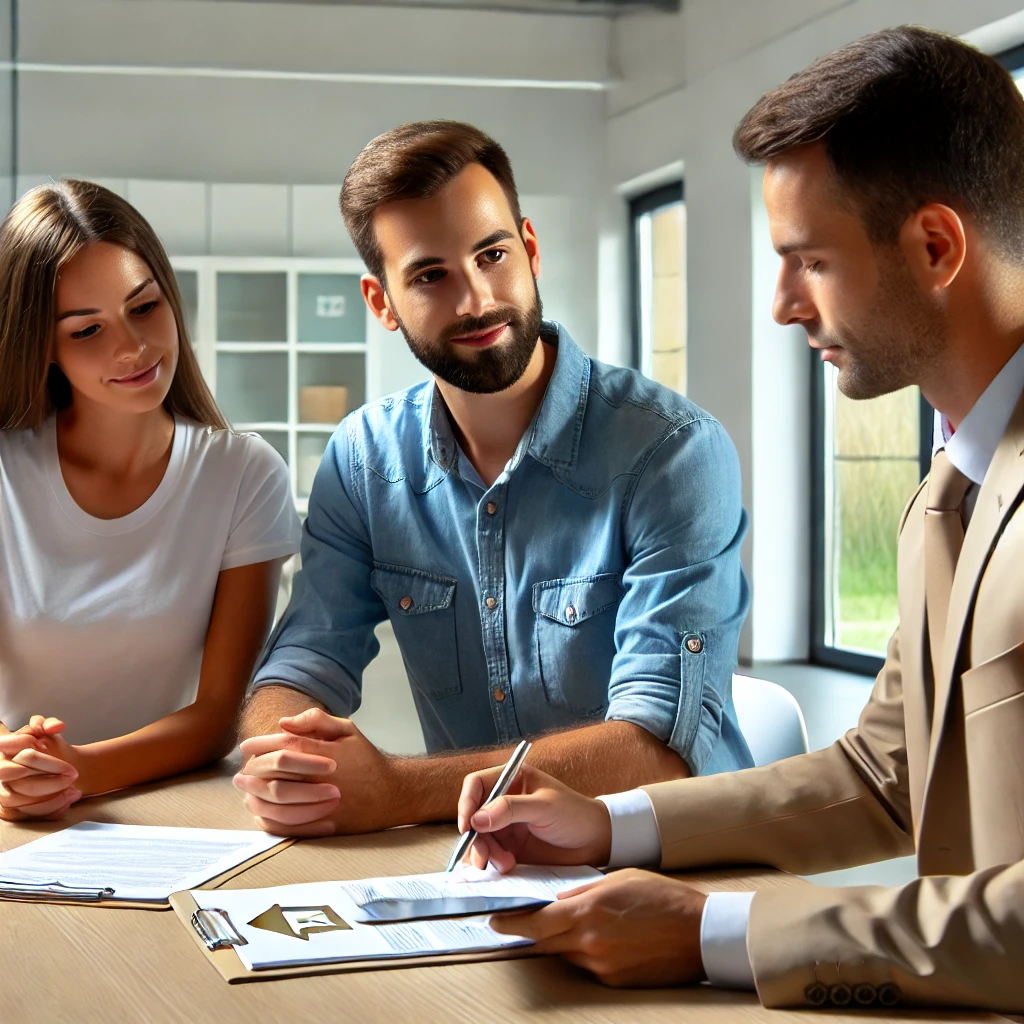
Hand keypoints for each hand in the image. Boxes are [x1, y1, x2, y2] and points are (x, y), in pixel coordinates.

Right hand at [0, 717, 81, 820]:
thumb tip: (56, 726)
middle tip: (73, 777)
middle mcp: (0, 770)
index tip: (68, 766)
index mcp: (6, 748)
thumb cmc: (45, 744)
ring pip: (20, 800)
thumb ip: (48, 724)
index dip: (47, 762)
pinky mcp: (10, 807)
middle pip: (21, 781)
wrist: (51, 763)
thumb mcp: (46, 729)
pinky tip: (67, 801)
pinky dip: (48, 809)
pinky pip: (25, 814)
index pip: (26, 757)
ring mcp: (2, 790)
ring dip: (50, 798)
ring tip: (74, 792)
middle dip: (50, 782)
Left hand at [233, 708, 400, 836]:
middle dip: (253, 771)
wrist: (392, 793)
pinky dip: (271, 820)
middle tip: (240, 771)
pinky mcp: (324, 826)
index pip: (285, 746)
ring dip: (257, 797)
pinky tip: (260, 813)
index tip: (246, 745)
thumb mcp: (348, 730)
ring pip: (279, 803)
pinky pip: (290, 826)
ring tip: (245, 792)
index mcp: (326, 754)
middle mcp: (323, 779)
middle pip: (277, 775)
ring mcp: (323, 805)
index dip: (261, 744)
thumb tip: (284, 722)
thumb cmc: (366, 759)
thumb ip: (316, 720)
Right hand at [457, 763, 611, 871]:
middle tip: (484, 858)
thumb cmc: (575, 815)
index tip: (468, 827)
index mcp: (512, 780)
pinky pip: (490, 854)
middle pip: (473, 816)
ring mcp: (506, 826)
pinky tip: (504, 868)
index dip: (467, 803)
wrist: (596, 843)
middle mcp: (504, 801)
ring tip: (506, 864)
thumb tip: (477, 819)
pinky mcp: (510, 848)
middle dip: (476, 838)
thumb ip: (511, 809)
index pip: (476, 785)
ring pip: (479, 838)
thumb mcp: (545, 807)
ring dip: (485, 853)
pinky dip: (491, 863)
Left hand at [489, 868, 706, 986]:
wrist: (699, 932)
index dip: (512, 923)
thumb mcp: (618, 880)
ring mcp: (602, 965)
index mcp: (588, 912)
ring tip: (583, 924)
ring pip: (568, 953)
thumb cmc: (661, 898)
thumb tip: (558, 901)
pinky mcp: (615, 981)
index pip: (537, 922)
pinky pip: (589, 966)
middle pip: (546, 941)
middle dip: (532, 932)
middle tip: (518, 923)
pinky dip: (589, 953)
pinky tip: (608, 939)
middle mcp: (590, 942)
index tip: (494, 920)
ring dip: (565, 940)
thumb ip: (583, 891)